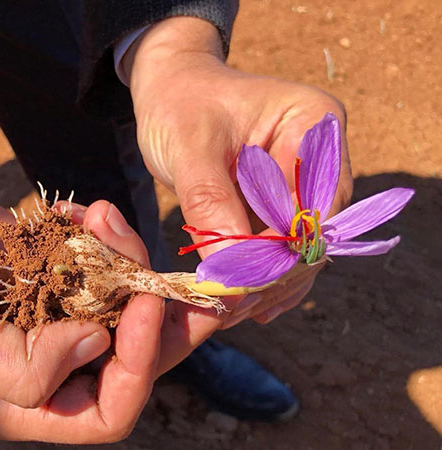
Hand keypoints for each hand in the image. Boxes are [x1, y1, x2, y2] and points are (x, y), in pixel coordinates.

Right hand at [0, 130, 163, 442]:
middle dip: (162, 320)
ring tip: (108, 217)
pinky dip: (106, 240)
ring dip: (131, 265)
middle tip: (185, 274)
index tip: (146, 305)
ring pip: (127, 314)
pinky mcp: (60, 285)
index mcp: (19, 404)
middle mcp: (47, 371)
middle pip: (131, 366)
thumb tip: (96, 345)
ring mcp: (57, 325)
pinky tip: (85, 211)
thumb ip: (21, 368)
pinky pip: (105, 272)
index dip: (137, 369)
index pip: (104, 414)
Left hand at [123, 18, 352, 332]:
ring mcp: (308, 178)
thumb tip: (232, 271)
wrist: (171, 89)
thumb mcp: (188, 146)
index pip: (310, 205)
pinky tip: (238, 302)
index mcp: (314, 123)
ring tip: (229, 313)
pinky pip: (281, 245)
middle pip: (313, 231)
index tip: (237, 289)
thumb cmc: (179, 105)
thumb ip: (210, 201)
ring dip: (267, 281)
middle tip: (231, 310)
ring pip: (299, 246)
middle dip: (273, 273)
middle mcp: (323, 153)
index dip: (278, 253)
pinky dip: (260, 273)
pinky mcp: (286, 199)